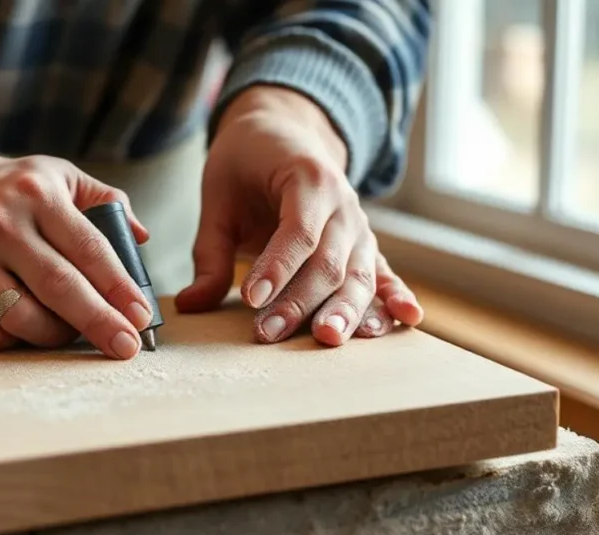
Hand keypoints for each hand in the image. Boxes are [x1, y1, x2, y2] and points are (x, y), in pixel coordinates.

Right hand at [0, 142, 153, 358]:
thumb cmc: (6, 190)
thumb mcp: (55, 176)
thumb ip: (102, 200)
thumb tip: (140, 237)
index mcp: (35, 195)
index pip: (89, 247)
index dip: (120, 287)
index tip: (142, 315)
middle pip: (60, 288)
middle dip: (100, 323)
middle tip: (126, 346)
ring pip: (24, 319)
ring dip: (57, 335)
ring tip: (69, 331)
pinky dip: (15, 338)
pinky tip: (25, 325)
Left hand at [175, 86, 422, 344]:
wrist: (286, 133)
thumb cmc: (246, 165)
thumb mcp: (218, 198)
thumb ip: (209, 253)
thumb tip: (190, 305)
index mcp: (307, 180)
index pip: (297, 231)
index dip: (277, 267)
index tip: (252, 298)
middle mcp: (343, 204)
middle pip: (328, 261)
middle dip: (300, 301)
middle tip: (269, 333)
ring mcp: (359, 227)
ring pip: (358, 274)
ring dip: (345, 311)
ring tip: (327, 339)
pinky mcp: (365, 247)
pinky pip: (383, 273)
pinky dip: (396, 297)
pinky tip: (408, 320)